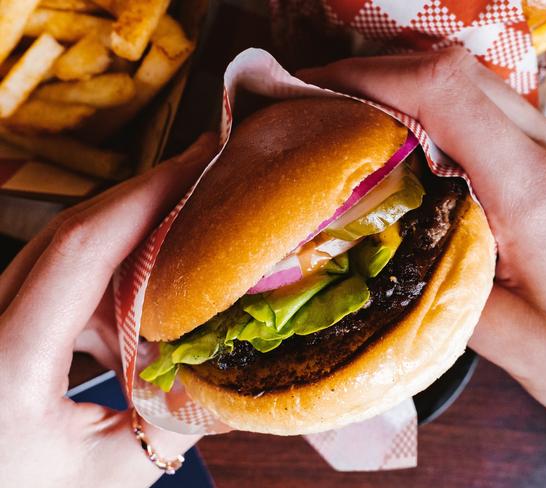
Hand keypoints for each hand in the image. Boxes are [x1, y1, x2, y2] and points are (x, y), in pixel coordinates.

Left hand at [0, 133, 217, 485]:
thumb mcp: (106, 475)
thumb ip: (176, 420)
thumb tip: (234, 370)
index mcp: (8, 362)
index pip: (83, 249)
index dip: (145, 195)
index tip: (200, 162)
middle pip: (71, 231)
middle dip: (143, 195)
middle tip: (204, 173)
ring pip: (64, 249)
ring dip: (131, 235)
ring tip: (188, 231)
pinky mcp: (1, 324)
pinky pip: (60, 279)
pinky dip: (110, 275)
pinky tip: (146, 297)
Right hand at [299, 48, 545, 446]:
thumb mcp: (515, 347)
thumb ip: (443, 287)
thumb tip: (383, 253)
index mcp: (536, 196)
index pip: (446, 94)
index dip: (372, 78)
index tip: (316, 91)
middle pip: (456, 71)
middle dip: (378, 73)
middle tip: (321, 105)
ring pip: (475, 85)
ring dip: (408, 89)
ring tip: (353, 121)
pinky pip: (492, 114)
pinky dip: (438, 114)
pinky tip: (408, 148)